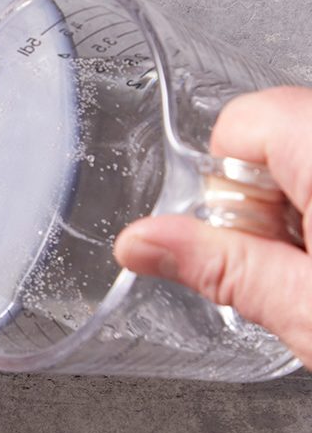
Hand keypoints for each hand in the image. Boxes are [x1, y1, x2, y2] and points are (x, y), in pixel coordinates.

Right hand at [115, 87, 311, 362]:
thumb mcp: (310, 312)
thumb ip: (223, 270)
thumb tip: (138, 243)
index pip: (244, 120)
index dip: (227, 179)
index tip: (244, 233)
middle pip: (281, 135)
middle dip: (267, 201)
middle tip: (292, 265)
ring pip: (310, 157)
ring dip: (304, 209)